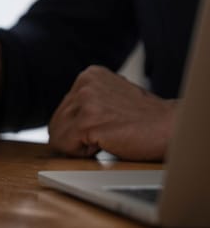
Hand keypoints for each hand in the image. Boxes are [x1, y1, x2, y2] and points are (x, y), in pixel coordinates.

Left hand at [48, 65, 177, 160]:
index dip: (80, 127)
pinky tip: (105, 143)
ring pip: (58, 135)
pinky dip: (81, 153)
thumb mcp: (111, 98)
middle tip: (107, 135)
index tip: (105, 126)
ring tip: (108, 137)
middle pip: (56, 122)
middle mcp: (84, 83)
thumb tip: (59, 120)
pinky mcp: (88, 121)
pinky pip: (64, 144)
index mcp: (89, 75)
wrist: (171, 128)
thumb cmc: (145, 119)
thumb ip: (87, 102)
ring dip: (80, 145)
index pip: (62, 110)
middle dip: (77, 136)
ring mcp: (86, 100)